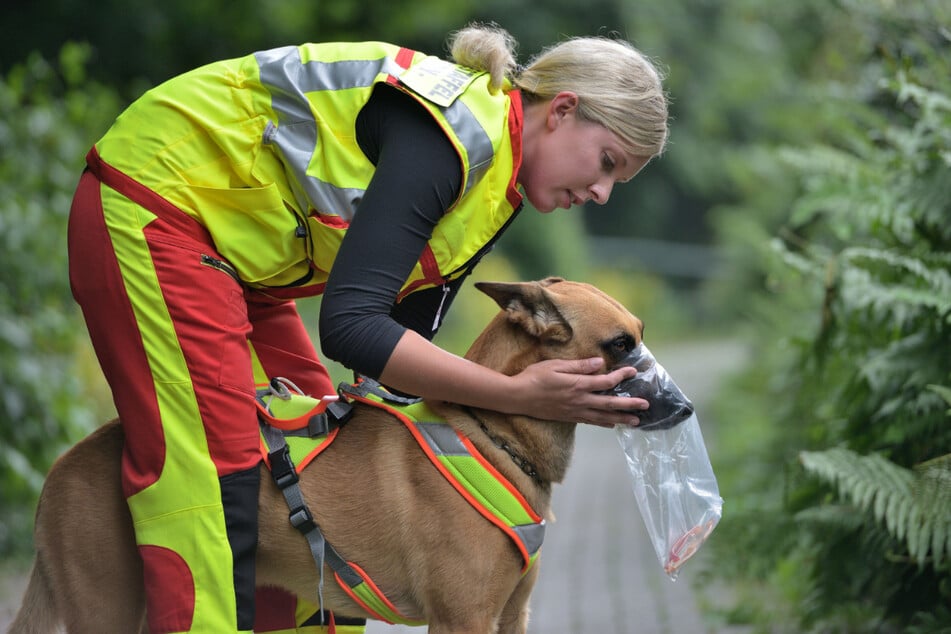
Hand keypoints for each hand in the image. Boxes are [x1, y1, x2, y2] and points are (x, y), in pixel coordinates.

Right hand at [508, 357, 648, 426]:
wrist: (517, 397)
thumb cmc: (534, 377)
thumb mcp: (555, 365)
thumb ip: (578, 365)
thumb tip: (599, 363)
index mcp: (577, 385)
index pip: (605, 382)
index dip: (621, 377)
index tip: (633, 372)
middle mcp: (579, 400)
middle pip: (609, 403)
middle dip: (629, 404)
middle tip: (646, 405)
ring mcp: (574, 411)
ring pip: (603, 416)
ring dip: (621, 418)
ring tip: (636, 421)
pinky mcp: (569, 417)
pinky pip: (591, 421)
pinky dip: (604, 423)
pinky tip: (612, 424)